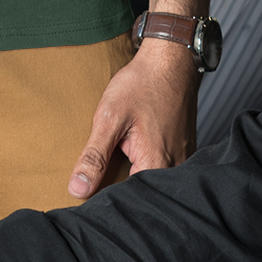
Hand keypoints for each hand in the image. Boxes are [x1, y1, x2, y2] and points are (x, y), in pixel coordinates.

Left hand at [68, 39, 197, 199]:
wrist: (170, 61)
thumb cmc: (142, 84)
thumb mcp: (109, 117)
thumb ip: (94, 156)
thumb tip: (78, 189)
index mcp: (155, 164)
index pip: (128, 200)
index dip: (107, 199)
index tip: (90, 194)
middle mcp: (175, 168)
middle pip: (142, 193)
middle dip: (120, 187)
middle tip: (104, 169)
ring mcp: (183, 160)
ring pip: (152, 181)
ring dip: (134, 174)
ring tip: (120, 156)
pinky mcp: (184, 151)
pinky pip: (163, 169)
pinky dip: (146, 164)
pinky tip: (135, 149)